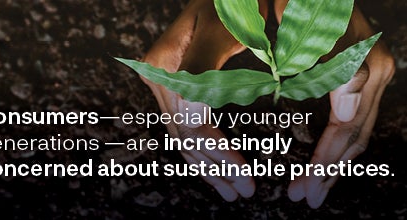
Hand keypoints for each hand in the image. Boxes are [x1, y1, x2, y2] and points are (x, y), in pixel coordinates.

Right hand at [140, 0, 267, 200]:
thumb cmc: (233, 3)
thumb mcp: (224, 30)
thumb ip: (205, 69)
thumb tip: (194, 118)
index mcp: (167, 63)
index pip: (192, 123)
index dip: (219, 153)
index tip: (247, 174)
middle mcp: (159, 75)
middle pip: (185, 134)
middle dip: (216, 167)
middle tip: (244, 192)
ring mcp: (163, 81)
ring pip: (182, 136)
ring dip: (208, 168)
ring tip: (234, 191)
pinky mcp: (173, 85)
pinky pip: (184, 124)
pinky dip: (201, 151)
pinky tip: (217, 170)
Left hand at [273, 0, 396, 207]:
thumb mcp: (303, 23)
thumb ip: (325, 65)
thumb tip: (340, 113)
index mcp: (362, 64)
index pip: (344, 128)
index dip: (324, 162)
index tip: (300, 189)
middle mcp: (378, 71)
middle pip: (355, 135)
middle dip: (329, 172)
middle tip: (304, 199)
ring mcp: (378, 72)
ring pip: (361, 130)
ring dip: (337, 165)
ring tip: (314, 192)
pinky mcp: (371, 73)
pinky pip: (360, 118)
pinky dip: (342, 145)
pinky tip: (328, 163)